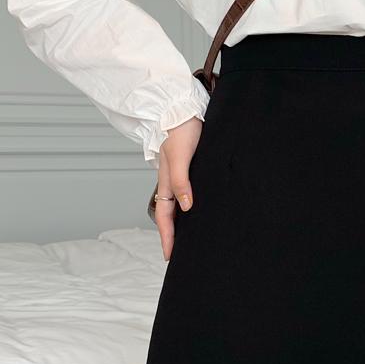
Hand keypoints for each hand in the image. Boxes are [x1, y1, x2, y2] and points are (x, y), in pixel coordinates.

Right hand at [153, 116, 202, 260]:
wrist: (184, 108)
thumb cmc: (181, 130)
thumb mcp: (181, 157)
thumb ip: (182, 182)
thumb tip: (186, 207)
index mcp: (167, 182)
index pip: (164, 216)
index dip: (167, 237)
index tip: (169, 256)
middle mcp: (173, 181)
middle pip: (170, 214)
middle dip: (172, 234)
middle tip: (179, 253)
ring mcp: (180, 175)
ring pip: (178, 204)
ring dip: (181, 221)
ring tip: (190, 236)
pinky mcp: (191, 167)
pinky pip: (189, 192)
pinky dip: (191, 205)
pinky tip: (200, 208)